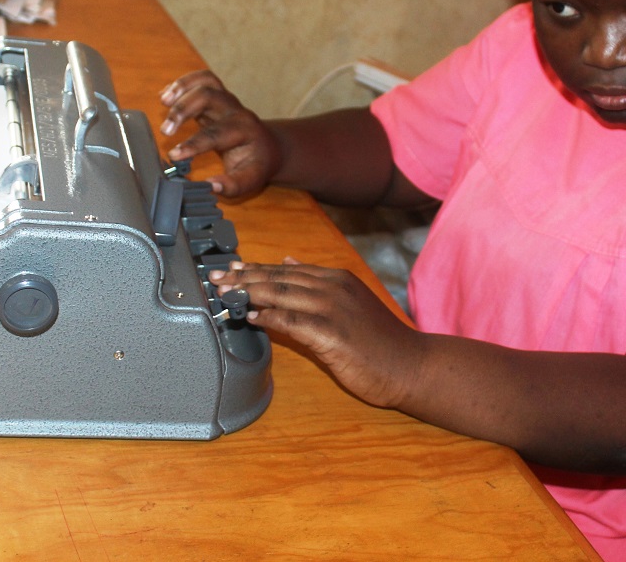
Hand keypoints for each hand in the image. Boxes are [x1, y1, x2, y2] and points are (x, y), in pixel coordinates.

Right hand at [159, 70, 279, 196]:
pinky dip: (184, 83)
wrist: (270, 147)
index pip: (216, 134)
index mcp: (244, 131)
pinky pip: (203, 79)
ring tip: (163, 101)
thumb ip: (233, 185)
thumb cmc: (257, 164)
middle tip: (165, 131)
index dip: (193, 144)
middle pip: (209, 97)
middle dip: (183, 110)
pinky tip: (166, 95)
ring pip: (207, 81)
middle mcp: (236, 111)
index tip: (175, 156)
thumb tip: (211, 186)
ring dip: (182, 87)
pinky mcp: (219, 97)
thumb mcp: (251, 180)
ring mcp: (228, 101)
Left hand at [210, 258, 421, 407]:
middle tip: (216, 277)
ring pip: (281, 294)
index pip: (287, 268)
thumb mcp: (351, 301)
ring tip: (224, 294)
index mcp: (337, 278)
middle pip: (279, 278)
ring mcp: (333, 309)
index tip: (232, 268)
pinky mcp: (331, 333)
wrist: (410, 365)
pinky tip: (249, 317)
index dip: (257, 268)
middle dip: (243, 277)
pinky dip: (268, 317)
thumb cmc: (380, 341)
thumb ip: (319, 283)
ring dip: (248, 293)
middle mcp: (333, 287)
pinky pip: (291, 321)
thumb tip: (288, 261)